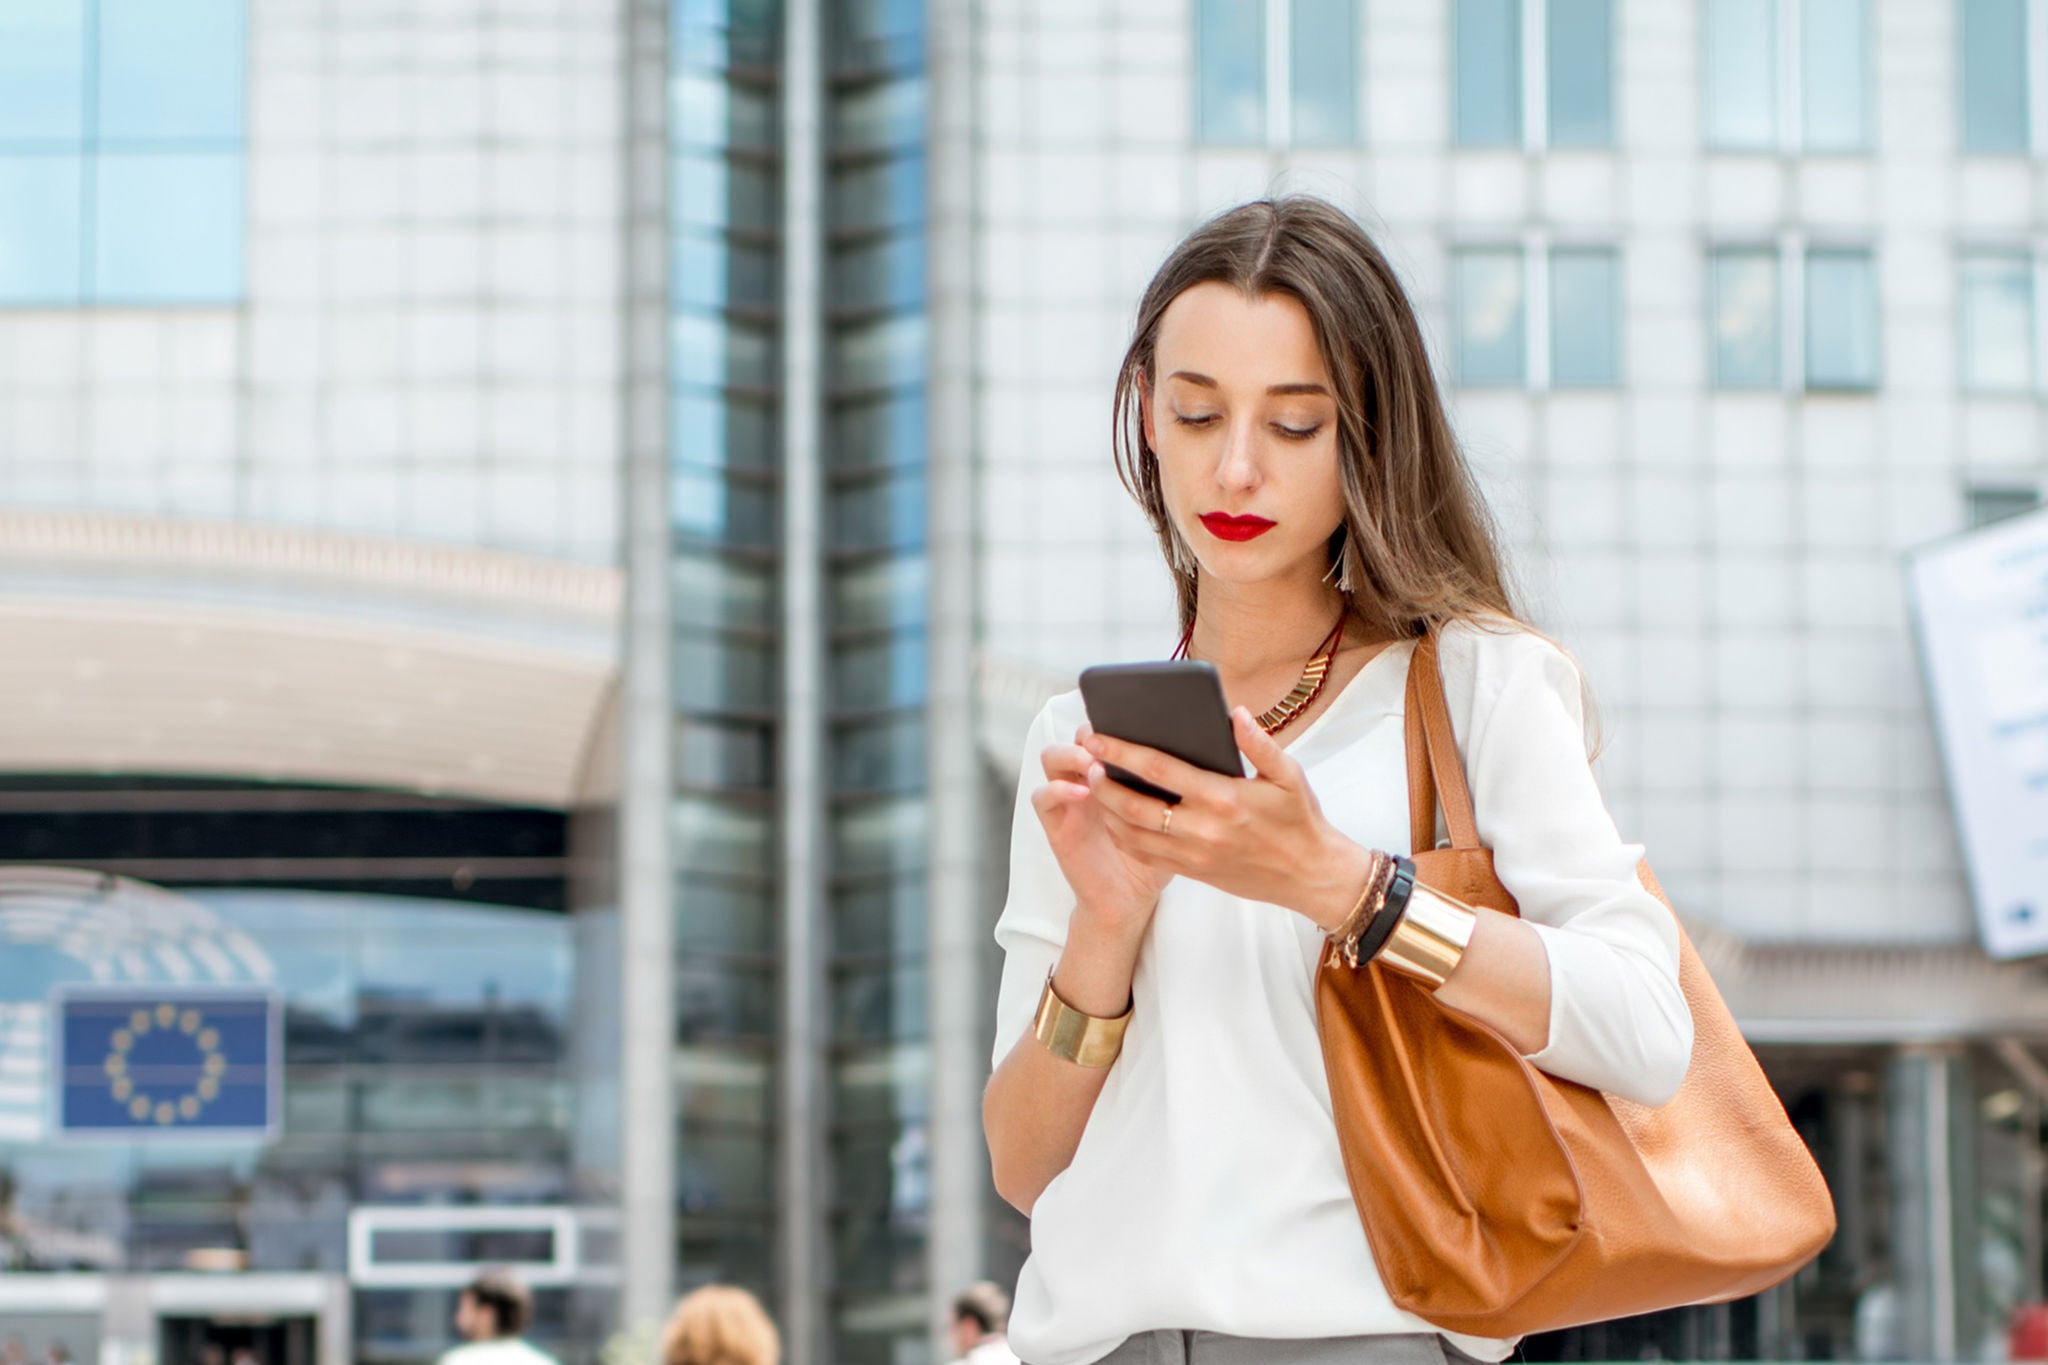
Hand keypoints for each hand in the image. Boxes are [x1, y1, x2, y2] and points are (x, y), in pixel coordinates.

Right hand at [1033, 726, 1175, 939]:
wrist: (1130, 898)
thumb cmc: (1162, 852)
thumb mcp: (1182, 813)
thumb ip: (1188, 780)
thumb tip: (1218, 745)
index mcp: (1119, 768)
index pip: (1113, 728)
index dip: (1118, 717)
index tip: (1138, 713)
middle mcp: (1089, 776)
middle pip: (1080, 736)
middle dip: (1093, 730)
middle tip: (1112, 733)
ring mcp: (1069, 797)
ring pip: (1053, 757)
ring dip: (1072, 754)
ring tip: (1095, 762)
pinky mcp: (1056, 822)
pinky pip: (1043, 797)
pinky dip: (1058, 789)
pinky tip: (1083, 792)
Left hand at [1079, 707, 1378, 929]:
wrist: (1310, 876)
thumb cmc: (1300, 821)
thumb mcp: (1289, 776)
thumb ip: (1259, 743)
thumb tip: (1234, 714)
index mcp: (1222, 798)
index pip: (1159, 769)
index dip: (1122, 752)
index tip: (1097, 736)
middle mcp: (1202, 828)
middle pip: (1134, 805)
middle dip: (1102, 782)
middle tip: (1085, 761)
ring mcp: (1194, 854)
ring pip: (1133, 834)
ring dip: (1107, 810)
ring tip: (1093, 786)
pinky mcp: (1193, 872)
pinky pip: (1146, 855)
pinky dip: (1124, 836)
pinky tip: (1115, 818)